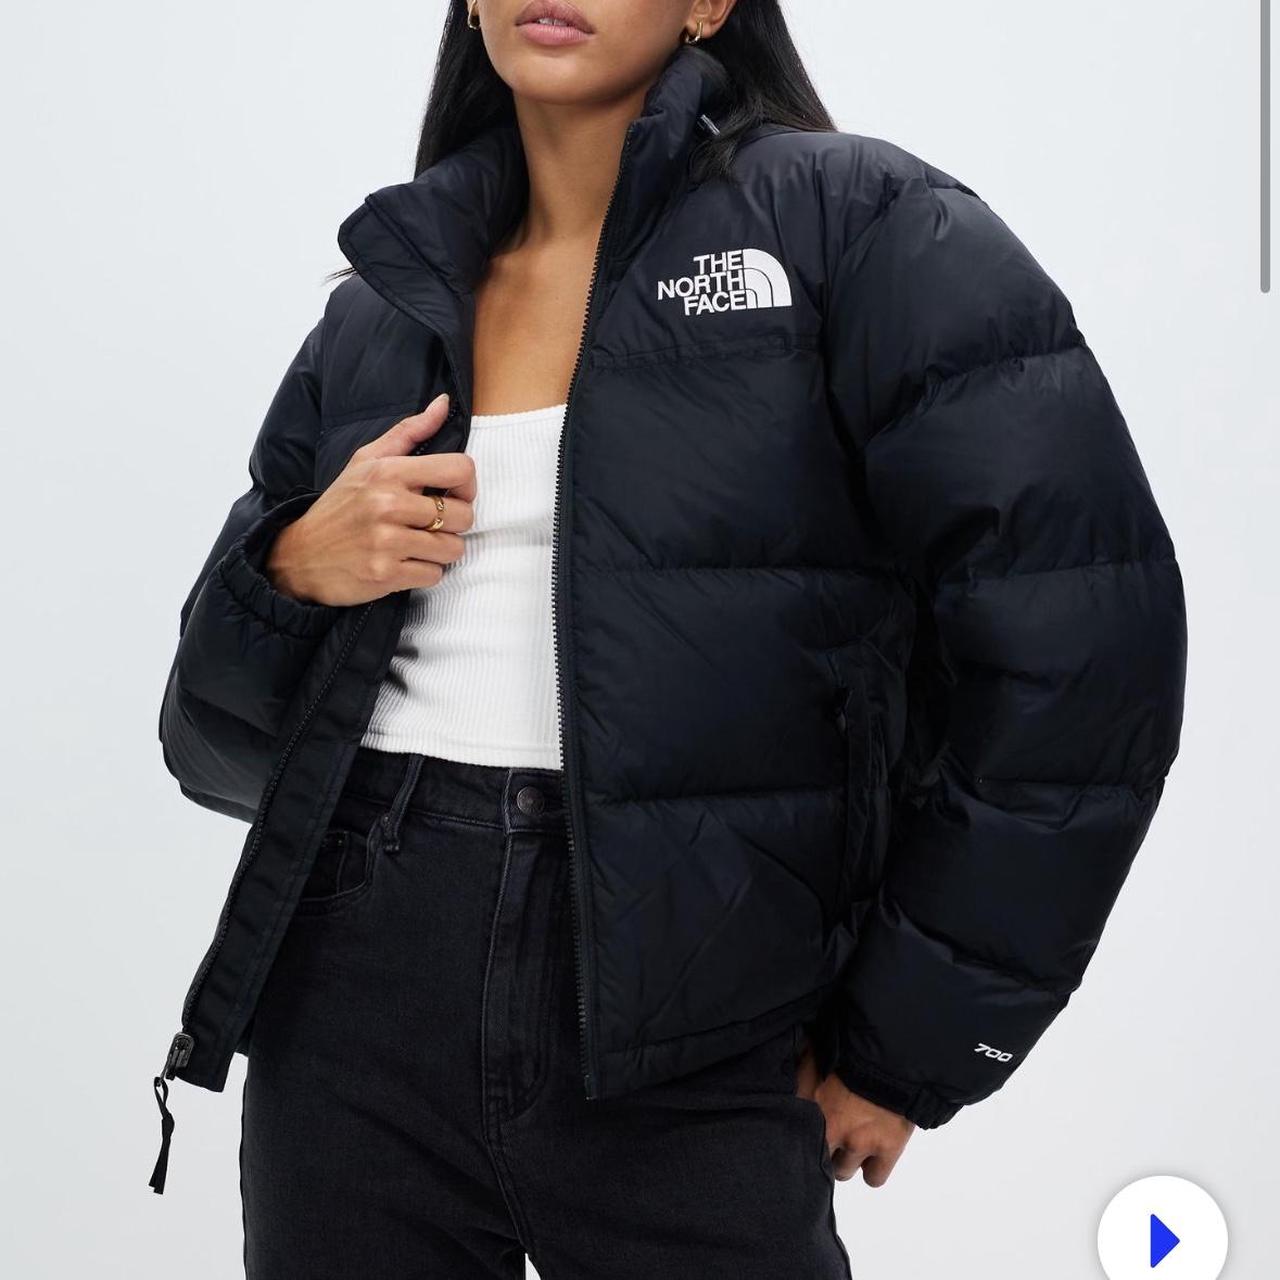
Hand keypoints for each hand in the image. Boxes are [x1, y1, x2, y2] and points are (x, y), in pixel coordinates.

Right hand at [265, 393, 476, 606]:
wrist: (300, 555)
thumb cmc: (340, 506)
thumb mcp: (366, 461)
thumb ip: (409, 432)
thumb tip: (444, 403)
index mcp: (388, 472)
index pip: (461, 469)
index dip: (466, 485)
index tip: (452, 495)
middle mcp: (388, 504)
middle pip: (464, 515)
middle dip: (453, 523)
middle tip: (431, 524)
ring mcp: (387, 541)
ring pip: (453, 548)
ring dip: (441, 550)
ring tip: (418, 544)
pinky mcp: (386, 573)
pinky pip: (435, 574)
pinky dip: (425, 572)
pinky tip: (405, 562)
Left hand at [795, 1035, 915, 1185]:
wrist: (893, 1049)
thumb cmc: (849, 1044)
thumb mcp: (813, 1051)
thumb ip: (797, 1070)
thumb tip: (784, 1072)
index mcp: (806, 1104)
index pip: (787, 1136)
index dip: (797, 1133)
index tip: (803, 1129)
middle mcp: (828, 1129)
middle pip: (816, 1158)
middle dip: (822, 1147)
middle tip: (831, 1134)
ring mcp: (858, 1142)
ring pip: (842, 1171)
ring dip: (845, 1159)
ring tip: (853, 1142)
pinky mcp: (887, 1149)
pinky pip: (874, 1178)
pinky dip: (873, 1169)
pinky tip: (873, 1156)